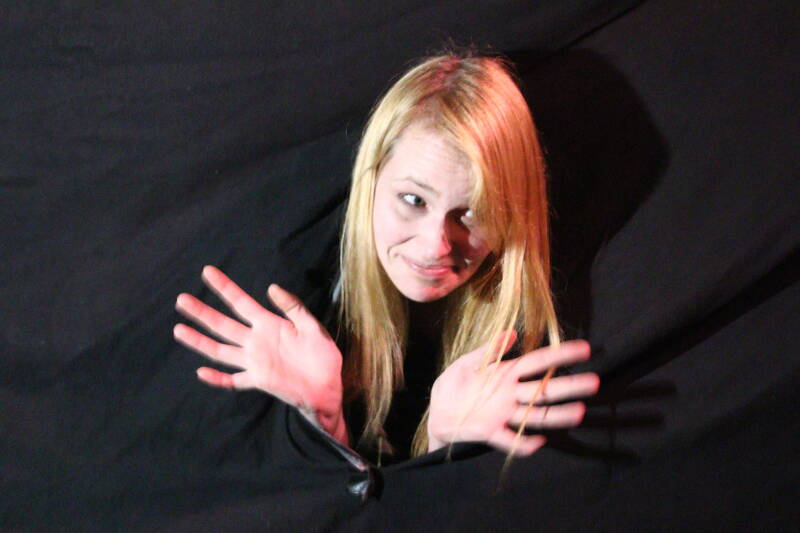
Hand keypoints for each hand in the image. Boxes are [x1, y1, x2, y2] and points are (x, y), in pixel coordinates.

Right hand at [173, 266, 346, 444]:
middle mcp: (257, 341)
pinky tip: (201, 373)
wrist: (328, 387)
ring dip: (200, 341)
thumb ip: (293, 308)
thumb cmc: (323, 356)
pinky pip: (233, 381)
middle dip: (202, 312)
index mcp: (269, 324)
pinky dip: (218, 379)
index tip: (208, 271)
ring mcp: (255, 362)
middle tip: (181, 299)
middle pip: (223, 324)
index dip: (224, 287)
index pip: (241, 302)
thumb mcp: (312, 326)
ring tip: (179, 329)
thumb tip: (271, 287)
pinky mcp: (258, 381)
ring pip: (221, 350)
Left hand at [427, 332, 598, 455]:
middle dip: (569, 386)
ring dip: (558, 414)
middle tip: (594, 382)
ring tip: (580, 412)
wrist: (436, 413)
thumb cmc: (453, 386)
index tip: (584, 349)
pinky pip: (512, 440)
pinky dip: (525, 443)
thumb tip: (511, 334)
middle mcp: (511, 394)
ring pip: (536, 415)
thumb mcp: (466, 363)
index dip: (559, 355)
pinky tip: (540, 441)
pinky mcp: (491, 432)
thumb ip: (488, 350)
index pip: (537, 362)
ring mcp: (503, 414)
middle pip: (544, 389)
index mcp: (506, 374)